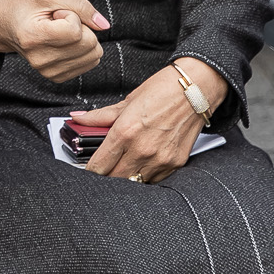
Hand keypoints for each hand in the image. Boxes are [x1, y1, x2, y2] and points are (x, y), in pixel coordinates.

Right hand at [0, 0, 106, 82]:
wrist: (6, 25)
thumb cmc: (25, 5)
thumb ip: (80, 5)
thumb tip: (104, 25)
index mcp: (33, 37)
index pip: (75, 31)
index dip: (72, 16)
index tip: (56, 13)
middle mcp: (40, 59)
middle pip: (88, 44)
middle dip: (81, 27)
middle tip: (58, 22)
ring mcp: (47, 71)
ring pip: (93, 55)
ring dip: (82, 38)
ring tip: (60, 31)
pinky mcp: (56, 77)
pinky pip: (89, 63)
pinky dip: (82, 49)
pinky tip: (62, 42)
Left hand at [76, 57, 228, 184]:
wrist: (195, 90)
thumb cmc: (161, 91)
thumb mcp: (126, 102)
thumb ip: (100, 116)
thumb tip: (78, 119)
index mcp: (125, 132)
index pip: (99, 165)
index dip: (90, 170)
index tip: (89, 169)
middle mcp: (142, 149)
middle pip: (115, 179)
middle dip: (106, 176)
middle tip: (105, 168)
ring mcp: (160, 159)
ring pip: (135, 182)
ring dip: (127, 177)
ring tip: (124, 165)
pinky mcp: (175, 163)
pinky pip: (155, 179)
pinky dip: (146, 175)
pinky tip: (143, 164)